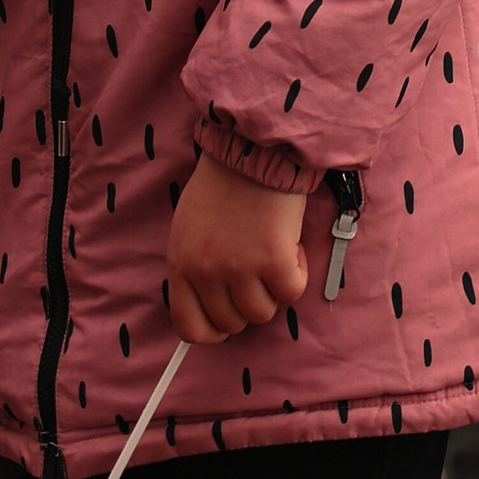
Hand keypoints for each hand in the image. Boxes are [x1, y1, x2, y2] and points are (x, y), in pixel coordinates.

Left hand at [168, 153, 308, 343]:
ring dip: (274, 288)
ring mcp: (239, 268)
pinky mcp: (273, 258)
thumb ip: (196, 266)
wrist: (254, 147)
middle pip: (233, 322)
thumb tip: (215, 304)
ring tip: (275, 252)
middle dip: (250, 302)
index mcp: (181, 265)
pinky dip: (297, 273)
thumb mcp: (190, 228)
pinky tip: (291, 246)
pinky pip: (291, 292)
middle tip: (258, 271)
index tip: (230, 317)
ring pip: (263, 312)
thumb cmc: (223, 182)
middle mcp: (206, 272)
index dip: (214, 331)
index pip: (190, 328)